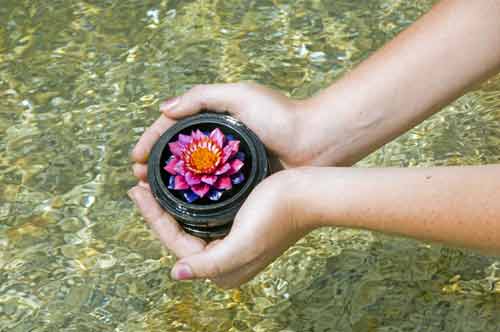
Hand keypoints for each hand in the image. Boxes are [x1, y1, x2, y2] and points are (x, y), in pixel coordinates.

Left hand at [128, 169, 314, 288]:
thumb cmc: (278, 215)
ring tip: (152, 184)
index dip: (152, 217)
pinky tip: (180, 188)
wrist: (308, 194)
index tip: (136, 191)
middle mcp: (224, 260)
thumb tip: (176, 273)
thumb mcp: (242, 244)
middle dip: (157, 210)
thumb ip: (208, 264)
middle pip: (178, 234)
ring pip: (188, 224)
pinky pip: (201, 216)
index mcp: (222, 270)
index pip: (174, 243)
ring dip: (169, 204)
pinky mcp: (237, 226)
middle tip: (139, 184)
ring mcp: (230, 243)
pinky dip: (186, 202)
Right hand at [131, 82, 327, 181]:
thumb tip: (164, 109)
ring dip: (167, 183)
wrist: (317, 143)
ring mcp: (229, 165)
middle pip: (177, 154)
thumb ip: (203, 96)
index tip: (134, 159)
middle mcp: (219, 143)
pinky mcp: (240, 184)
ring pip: (190, 175)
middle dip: (154, 165)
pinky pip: (208, 191)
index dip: (150, 142)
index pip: (172, 129)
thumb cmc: (282, 115)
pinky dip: (190, 196)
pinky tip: (178, 204)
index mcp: (215, 119)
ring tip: (149, 193)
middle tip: (137, 180)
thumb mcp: (241, 95)